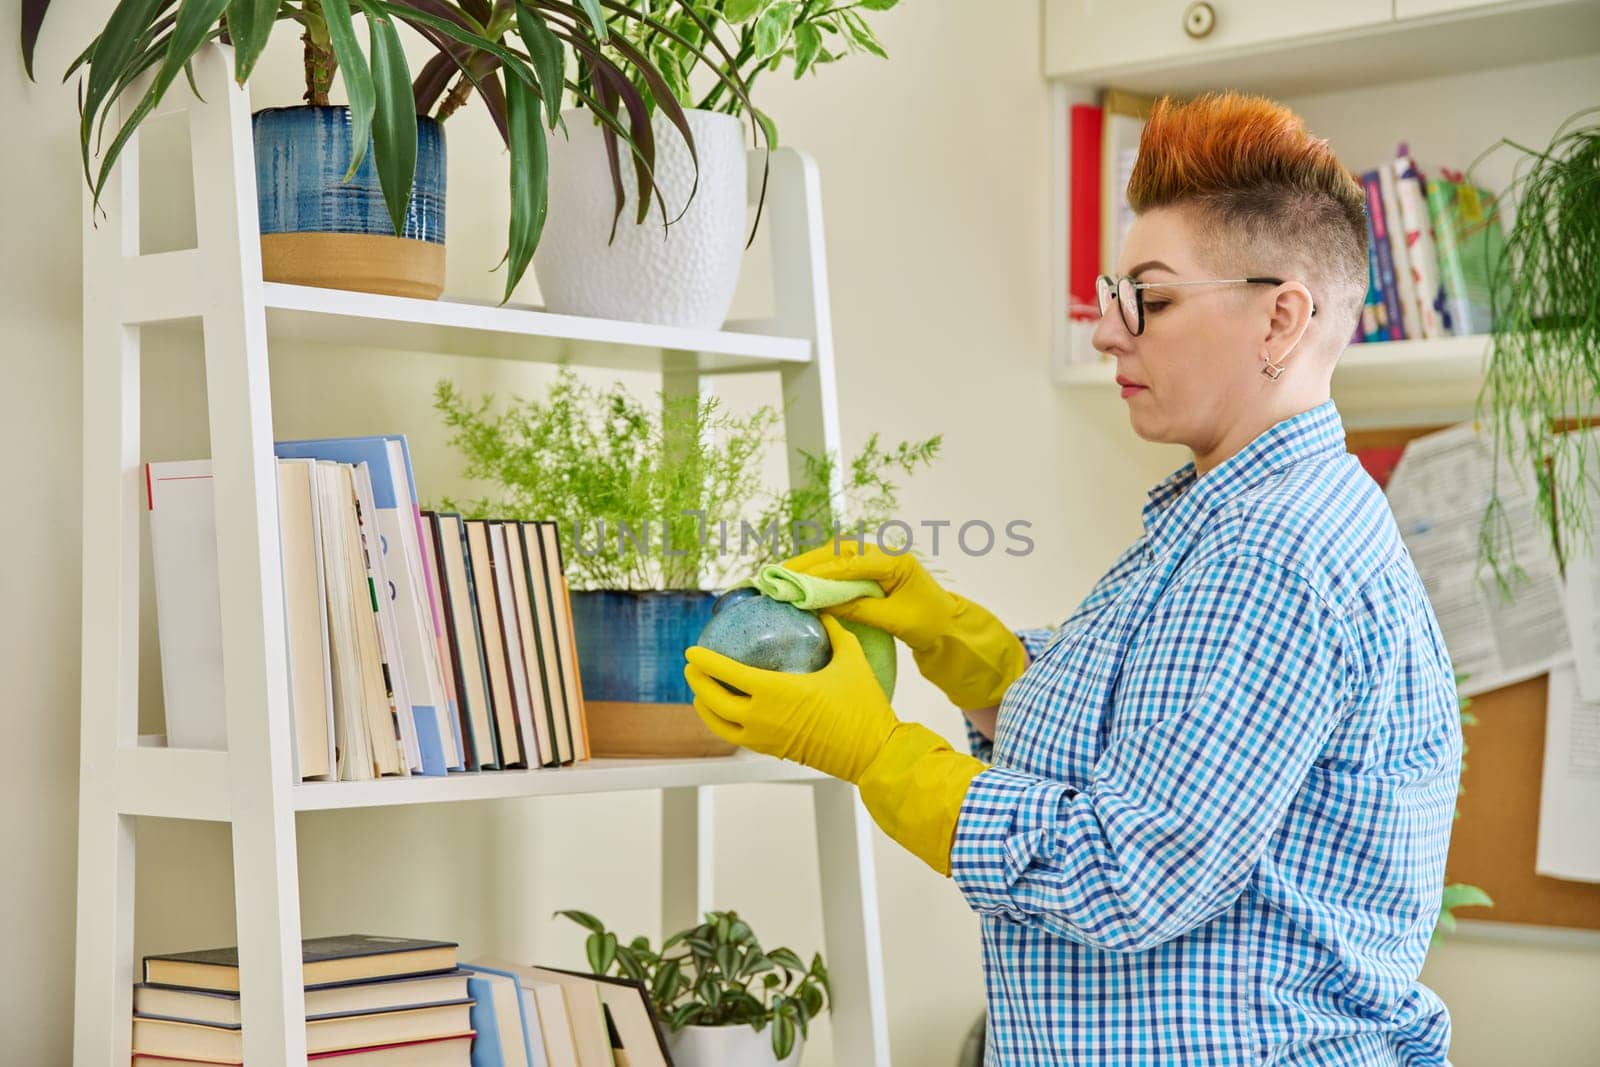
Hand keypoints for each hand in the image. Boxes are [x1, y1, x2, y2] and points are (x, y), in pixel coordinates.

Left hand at [683, 614, 898, 782]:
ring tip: (699, 692)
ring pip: (719, 724)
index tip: (691, 651)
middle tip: (692, 666)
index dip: (705, 661)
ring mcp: (764, 737)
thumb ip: (835, 632)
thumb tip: (824, 611)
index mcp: (775, 691)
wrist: (872, 752)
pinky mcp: (771, 750)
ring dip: (703, 706)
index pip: (727, 673)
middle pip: (713, 699)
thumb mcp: (851, 659)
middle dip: (697, 681)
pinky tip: (723, 714)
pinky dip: (721, 724)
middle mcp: (761, 716)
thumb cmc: (863, 706)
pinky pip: (735, 737)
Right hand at [781, 542, 1026, 710]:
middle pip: (838, 551)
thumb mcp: (893, 620)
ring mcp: (878, 560)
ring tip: (783, 575)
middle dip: (807, 562)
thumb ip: (858, 608)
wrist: (949, 627)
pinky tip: (803, 580)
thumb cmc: (928, 623)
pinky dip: (821, 571)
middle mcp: (884, 553)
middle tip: (778, 574)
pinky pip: (842, 565)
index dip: (818, 572)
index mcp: (894, 561)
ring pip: (837, 555)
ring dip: (811, 564)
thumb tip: (821, 604)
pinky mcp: (872, 570)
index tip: (793, 581)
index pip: (849, 563)